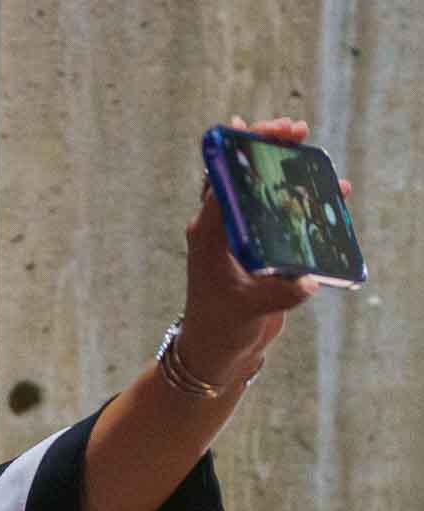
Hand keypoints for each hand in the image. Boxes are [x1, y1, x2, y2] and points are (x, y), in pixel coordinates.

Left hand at [181, 114, 350, 384]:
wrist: (218, 351)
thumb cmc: (220, 329)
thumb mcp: (247, 311)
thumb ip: (276, 295)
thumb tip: (306, 282)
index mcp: (208, 234)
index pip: (222, 180)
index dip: (242, 150)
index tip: (264, 129)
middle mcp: (222, 229)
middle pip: (241, 175)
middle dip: (266, 148)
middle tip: (295, 130)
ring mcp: (241, 236)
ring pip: (261, 190)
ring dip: (285, 168)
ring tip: (310, 149)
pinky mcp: (259, 247)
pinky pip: (280, 213)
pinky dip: (302, 198)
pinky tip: (331, 191)